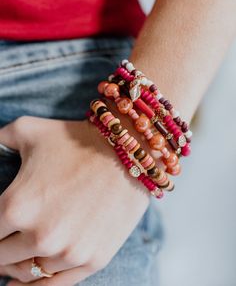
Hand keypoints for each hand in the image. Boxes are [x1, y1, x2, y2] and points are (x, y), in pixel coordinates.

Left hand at [0, 116, 148, 284]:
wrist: (127, 152)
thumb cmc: (76, 140)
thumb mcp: (28, 130)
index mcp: (16, 206)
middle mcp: (40, 236)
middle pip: (1, 258)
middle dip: (0, 249)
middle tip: (5, 239)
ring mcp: (69, 252)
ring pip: (26, 274)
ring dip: (18, 266)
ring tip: (18, 256)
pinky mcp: (93, 259)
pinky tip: (28, 282)